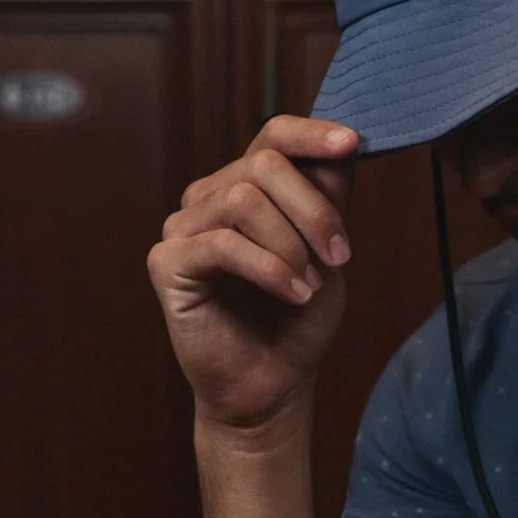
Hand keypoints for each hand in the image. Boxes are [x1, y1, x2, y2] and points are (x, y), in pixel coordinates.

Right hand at [146, 116, 359, 431]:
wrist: (272, 383)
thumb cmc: (298, 319)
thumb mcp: (328, 252)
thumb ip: (329, 199)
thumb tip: (346, 143)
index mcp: (248, 187)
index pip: (273, 134)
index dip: (311, 133)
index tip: (351, 143)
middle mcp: (210, 198)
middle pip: (264, 164)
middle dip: (313, 210)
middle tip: (340, 256)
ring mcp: (184, 227)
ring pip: (243, 201)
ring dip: (291, 244)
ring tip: (311, 286)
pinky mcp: (166, 262)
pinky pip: (222, 244)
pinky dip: (269, 269)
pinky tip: (295, 294)